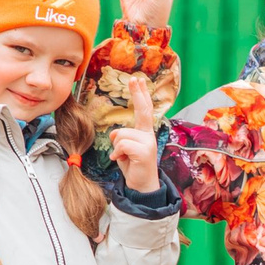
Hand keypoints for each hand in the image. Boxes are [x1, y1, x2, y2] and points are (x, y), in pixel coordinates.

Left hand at [110, 76, 162, 193]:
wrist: (142, 186)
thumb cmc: (133, 166)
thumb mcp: (125, 149)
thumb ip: (123, 138)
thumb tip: (116, 134)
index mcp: (144, 133)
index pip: (143, 109)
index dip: (141, 94)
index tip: (138, 80)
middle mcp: (148, 135)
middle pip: (142, 110)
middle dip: (138, 94)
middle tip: (134, 79)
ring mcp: (148, 143)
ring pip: (121, 134)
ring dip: (117, 147)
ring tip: (123, 157)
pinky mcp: (144, 152)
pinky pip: (122, 145)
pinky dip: (117, 154)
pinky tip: (121, 160)